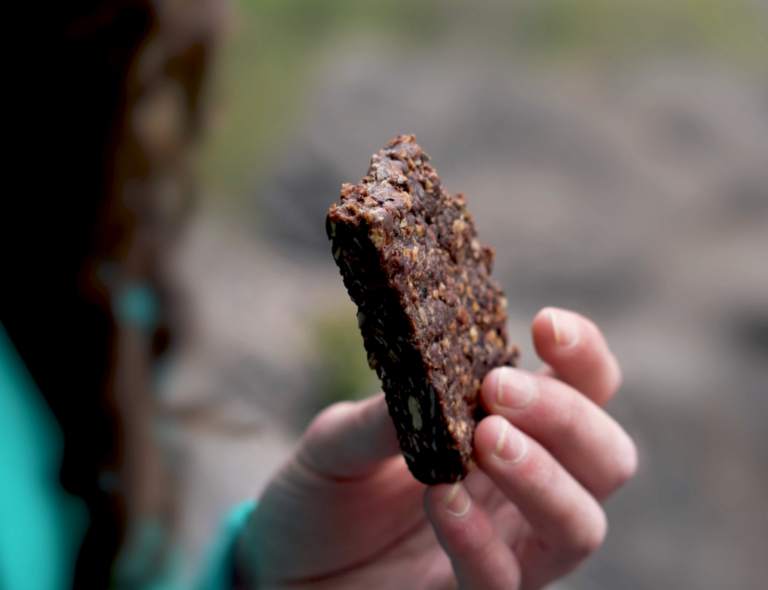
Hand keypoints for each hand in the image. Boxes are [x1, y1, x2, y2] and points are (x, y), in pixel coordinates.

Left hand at [235, 308, 636, 588]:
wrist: (286, 561)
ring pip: (581, 524)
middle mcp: (523, 487)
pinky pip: (504, 583)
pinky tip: (440, 501)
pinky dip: (479, 540)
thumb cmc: (326, 490)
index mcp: (507, 429)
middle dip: (565, 416)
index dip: (583, 356)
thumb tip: (423, 372)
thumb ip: (381, 415)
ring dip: (542, 477)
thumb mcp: (338, 440)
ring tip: (485, 440)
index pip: (582, 390)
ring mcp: (506, 547)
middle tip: (500, 391)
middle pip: (606, 456)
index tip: (549, 324)